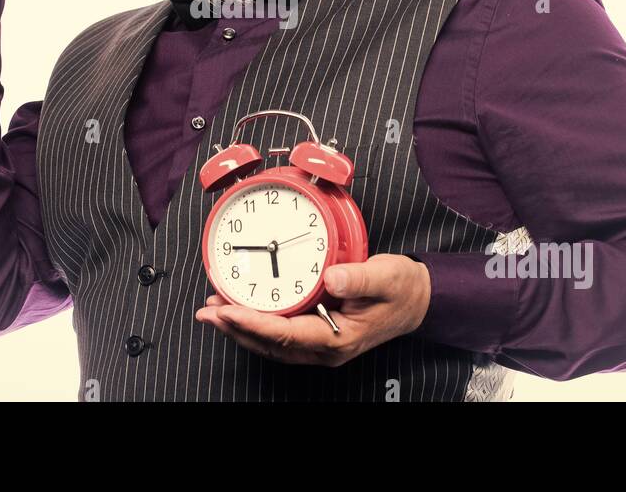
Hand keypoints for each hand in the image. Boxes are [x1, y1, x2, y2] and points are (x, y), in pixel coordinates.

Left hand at [194, 253, 431, 366]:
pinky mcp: (317, 333)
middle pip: (271, 344)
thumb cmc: (401, 288)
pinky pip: (279, 334)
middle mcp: (325, 347)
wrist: (418, 299)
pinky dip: (256, 324)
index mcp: (339, 337)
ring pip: (271, 342)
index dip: (253, 323)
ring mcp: (320, 344)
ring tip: (213, 311)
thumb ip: (359, 277)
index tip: (227, 310)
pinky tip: (241, 312)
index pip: (286, 334)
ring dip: (241, 328)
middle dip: (236, 329)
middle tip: (207, 312)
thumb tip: (331, 277)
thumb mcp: (386, 277)